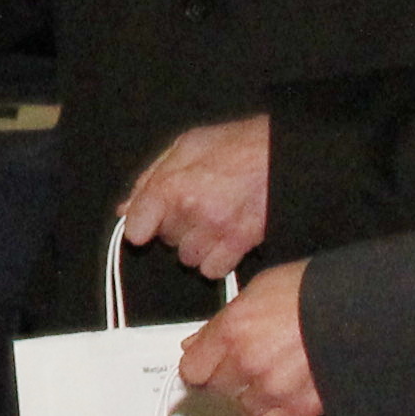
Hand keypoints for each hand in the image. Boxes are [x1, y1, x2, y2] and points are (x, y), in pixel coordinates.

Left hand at [120, 116, 277, 278]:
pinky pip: (211, 270)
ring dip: (195, 245)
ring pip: (186, 258)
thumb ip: (152, 177)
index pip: (136, 226)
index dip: (141, 225)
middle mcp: (192, 211)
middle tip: (197, 205)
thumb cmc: (241, 145)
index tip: (146, 225)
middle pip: (164, 239)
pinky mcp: (239, 246)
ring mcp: (216, 231)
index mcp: (173, 183)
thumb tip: (127, 208)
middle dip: (175, 226)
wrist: (287, 156)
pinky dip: (215, 260)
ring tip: (213, 221)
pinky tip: (225, 239)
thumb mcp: (188, 145)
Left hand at [172, 260, 324, 415]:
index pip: (193, 369)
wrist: (366, 307)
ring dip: (260, 400)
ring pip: (247, 410)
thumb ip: (224, 321)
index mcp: (233, 329)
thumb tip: (197, 343)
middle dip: (235, 381)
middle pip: (220, 390)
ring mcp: (273, 388)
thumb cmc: (317, 291)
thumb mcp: (261, 290)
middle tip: (258, 364)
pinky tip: (291, 399)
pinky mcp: (299, 409)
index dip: (203, 368)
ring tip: (282, 377)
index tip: (212, 366)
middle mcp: (248, 362)